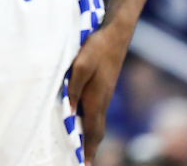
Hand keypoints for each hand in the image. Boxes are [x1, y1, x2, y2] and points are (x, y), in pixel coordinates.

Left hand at [67, 22, 130, 165]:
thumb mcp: (81, 66)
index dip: (89, 148)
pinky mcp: (104, 86)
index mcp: (97, 98)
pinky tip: (84, 120)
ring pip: (97, 120)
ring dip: (90, 135)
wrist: (116, 34)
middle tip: (84, 161)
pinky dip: (91, 121)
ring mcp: (105, 93)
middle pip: (97, 129)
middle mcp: (103, 100)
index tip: (85, 164)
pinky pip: (97, 110)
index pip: (93, 130)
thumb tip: (71, 111)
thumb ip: (74, 88)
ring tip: (82, 146)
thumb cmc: (96, 48)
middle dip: (91, 146)